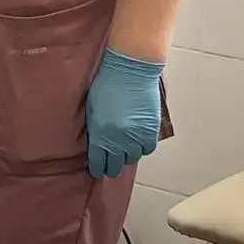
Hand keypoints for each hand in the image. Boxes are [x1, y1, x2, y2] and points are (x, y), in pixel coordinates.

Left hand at [86, 48, 162, 178]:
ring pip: (132, 157)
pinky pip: (147, 149)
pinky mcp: (152, 131)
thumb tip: (96, 145)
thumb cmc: (106, 85)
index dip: (97, 168)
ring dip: (127, 155)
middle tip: (110, 166)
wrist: (131, 71)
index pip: (98, 162)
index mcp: (101, 134)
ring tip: (123, 150)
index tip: (97, 171)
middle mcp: (120, 140)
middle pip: (116, 164)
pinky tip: (136, 141)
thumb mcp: (92, 109)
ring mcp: (137, 137)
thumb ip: (95, 129)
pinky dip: (141, 147)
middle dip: (111, 166)